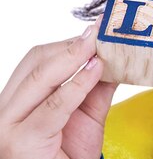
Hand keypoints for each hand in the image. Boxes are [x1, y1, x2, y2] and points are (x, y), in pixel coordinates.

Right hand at [0, 21, 116, 158]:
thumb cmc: (69, 154)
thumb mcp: (88, 113)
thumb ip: (97, 86)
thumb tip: (117, 56)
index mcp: (19, 99)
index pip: (37, 60)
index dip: (68, 42)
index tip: (97, 30)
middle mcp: (7, 110)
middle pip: (36, 63)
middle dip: (72, 45)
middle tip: (100, 32)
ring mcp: (9, 125)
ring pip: (41, 78)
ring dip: (74, 57)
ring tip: (99, 45)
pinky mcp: (22, 140)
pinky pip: (54, 106)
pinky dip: (77, 84)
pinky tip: (95, 70)